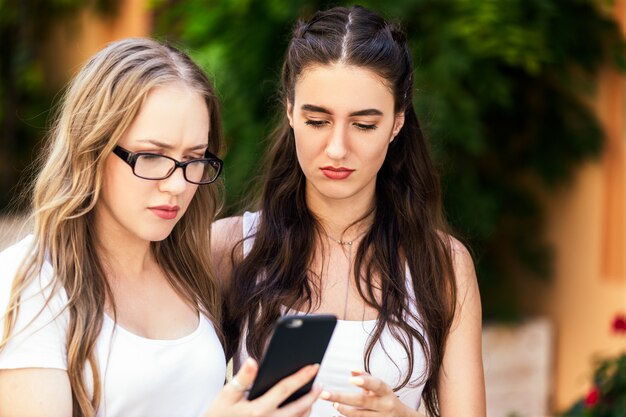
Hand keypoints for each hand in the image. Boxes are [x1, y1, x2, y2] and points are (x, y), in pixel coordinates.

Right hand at [204, 357, 320, 416]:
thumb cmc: (219, 414)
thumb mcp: (226, 395)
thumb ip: (242, 378)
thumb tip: (254, 361)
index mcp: (258, 409)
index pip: (285, 389)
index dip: (301, 377)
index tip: (314, 366)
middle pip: (299, 408)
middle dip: (312, 394)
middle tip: (320, 383)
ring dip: (308, 407)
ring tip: (313, 394)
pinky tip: (302, 408)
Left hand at [319, 370, 415, 416]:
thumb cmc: (386, 398)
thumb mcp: (380, 387)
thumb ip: (366, 377)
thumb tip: (352, 370)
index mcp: (386, 392)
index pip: (377, 385)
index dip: (365, 382)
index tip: (350, 379)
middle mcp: (384, 405)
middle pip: (362, 401)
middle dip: (342, 398)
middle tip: (325, 394)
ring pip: (359, 415)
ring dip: (343, 410)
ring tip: (333, 404)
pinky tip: (336, 416)